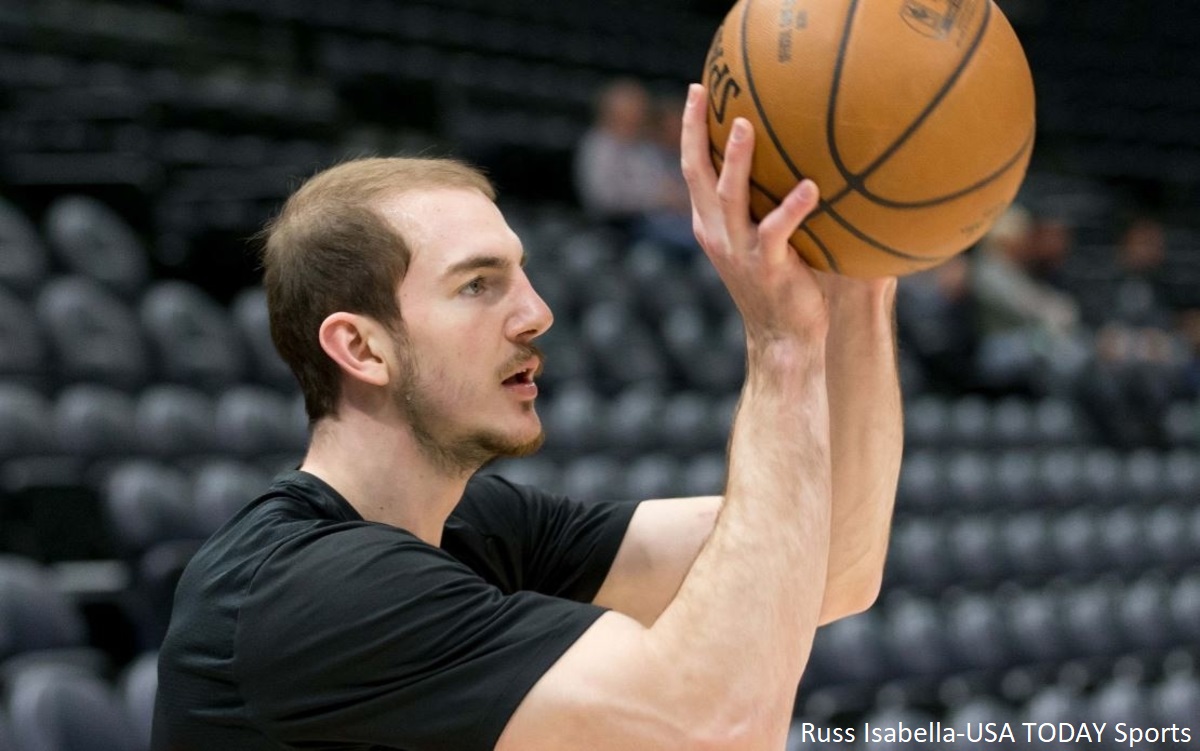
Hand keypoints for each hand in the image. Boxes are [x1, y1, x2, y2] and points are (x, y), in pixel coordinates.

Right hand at [679, 84, 827, 350]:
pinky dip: (793, 208)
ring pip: (730, 196)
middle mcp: (716, 234)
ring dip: (737, 160)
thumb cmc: (780, 284)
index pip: (693, 171)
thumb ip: (764, 204)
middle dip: (696, 131)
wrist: (783, 337)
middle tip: (702, 92)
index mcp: (710, 226)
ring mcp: (738, 250)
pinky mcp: (767, 266)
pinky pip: (777, 230)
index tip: (697, 91)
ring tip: (746, 124)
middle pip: (697, 174)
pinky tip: (811, 187)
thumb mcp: (761, 240)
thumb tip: (797, 157)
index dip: (692, 131)